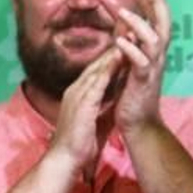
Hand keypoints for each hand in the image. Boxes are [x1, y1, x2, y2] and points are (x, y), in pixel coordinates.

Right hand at [49, 49, 120, 174]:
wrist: (64, 159)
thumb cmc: (79, 144)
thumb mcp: (92, 119)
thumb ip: (100, 105)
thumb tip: (111, 99)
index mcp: (78, 94)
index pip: (95, 71)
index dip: (110, 58)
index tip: (126, 46)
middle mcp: (75, 90)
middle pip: (95, 65)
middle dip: (112, 49)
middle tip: (128, 33)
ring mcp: (77, 96)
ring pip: (96, 69)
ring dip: (112, 54)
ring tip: (127, 39)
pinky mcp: (81, 104)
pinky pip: (97, 82)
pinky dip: (108, 69)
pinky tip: (119, 58)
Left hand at [111, 0, 170, 135]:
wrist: (138, 122)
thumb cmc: (133, 93)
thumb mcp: (130, 64)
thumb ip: (129, 46)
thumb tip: (124, 29)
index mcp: (153, 51)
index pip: (156, 20)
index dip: (152, 2)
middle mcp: (157, 56)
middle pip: (162, 23)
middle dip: (155, 3)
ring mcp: (153, 68)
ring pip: (153, 39)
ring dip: (139, 24)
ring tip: (123, 12)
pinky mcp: (144, 81)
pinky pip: (141, 63)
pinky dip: (131, 50)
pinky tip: (120, 41)